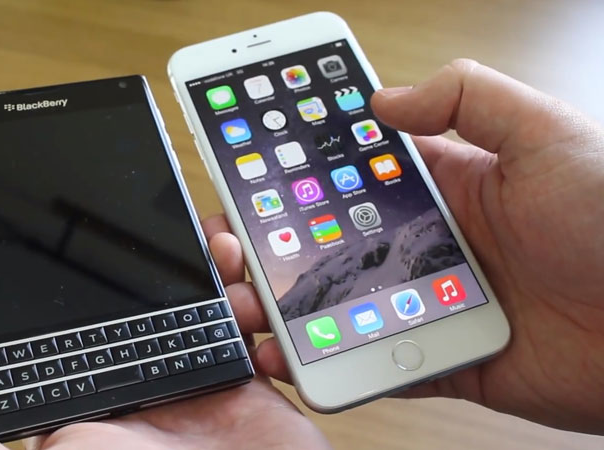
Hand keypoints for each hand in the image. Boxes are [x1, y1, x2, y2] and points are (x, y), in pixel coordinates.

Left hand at [0, 216, 329, 449]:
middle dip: (180, 262)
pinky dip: (268, 317)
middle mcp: (146, 394)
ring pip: (213, 312)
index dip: (111, 276)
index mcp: (93, 403)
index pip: (95, 321)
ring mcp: (201, 397)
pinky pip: (263, 344)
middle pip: (162, 305)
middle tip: (192, 231)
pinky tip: (259, 303)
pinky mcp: (252, 403)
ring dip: (224, 276)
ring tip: (227, 254)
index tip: (121, 234)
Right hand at [254, 59, 603, 433]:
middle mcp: (431, 243)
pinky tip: (289, 356)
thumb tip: (385, 97)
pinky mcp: (443, 356)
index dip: (304, 170)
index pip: (356, 172)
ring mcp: (432, 301)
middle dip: (276, 242)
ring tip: (245, 303)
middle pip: (334, 241)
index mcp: (448, 186)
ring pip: (342, 303)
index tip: (251, 169)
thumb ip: (469, 98)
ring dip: (287, 305)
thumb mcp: (546, 133)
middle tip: (234, 242)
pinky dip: (329, 362)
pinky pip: (374, 359)